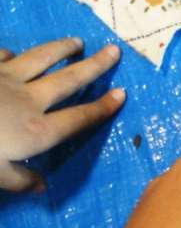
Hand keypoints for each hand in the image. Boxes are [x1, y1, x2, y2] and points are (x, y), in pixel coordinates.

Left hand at [0, 38, 124, 192]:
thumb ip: (19, 180)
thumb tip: (41, 186)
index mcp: (37, 132)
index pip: (78, 119)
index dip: (102, 108)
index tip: (122, 94)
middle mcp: (29, 99)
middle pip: (68, 79)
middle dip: (94, 66)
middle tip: (114, 51)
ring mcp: (5, 77)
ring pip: (41, 58)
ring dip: (61, 49)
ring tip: (77, 42)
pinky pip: (3, 55)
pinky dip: (13, 53)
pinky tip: (15, 52)